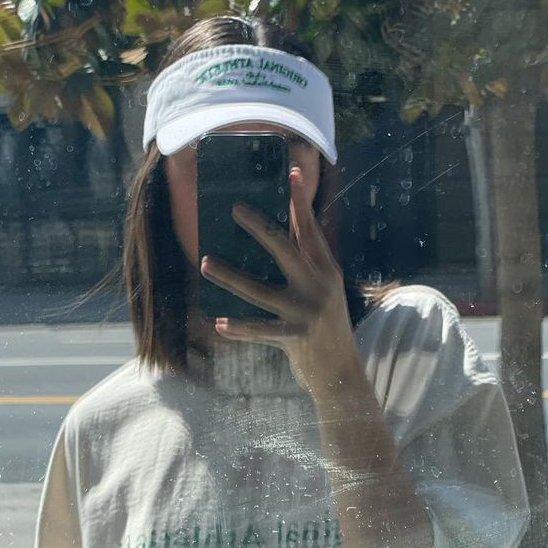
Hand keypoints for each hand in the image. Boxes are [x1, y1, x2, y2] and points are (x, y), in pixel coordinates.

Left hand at [199, 166, 361, 396]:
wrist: (342, 373)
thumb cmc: (324, 324)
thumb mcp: (323, 289)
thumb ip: (305, 263)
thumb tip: (273, 233)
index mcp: (326, 270)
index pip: (311, 230)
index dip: (300, 202)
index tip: (292, 173)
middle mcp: (319, 286)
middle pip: (285, 249)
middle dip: (259, 227)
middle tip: (235, 209)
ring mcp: (307, 312)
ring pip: (260, 290)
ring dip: (229, 276)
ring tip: (206, 262)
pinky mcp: (295, 338)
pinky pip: (260, 330)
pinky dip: (239, 328)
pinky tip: (219, 322)